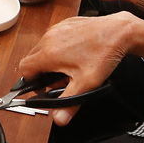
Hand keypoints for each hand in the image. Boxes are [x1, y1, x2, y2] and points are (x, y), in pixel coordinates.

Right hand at [16, 14, 137, 125]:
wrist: (118, 32)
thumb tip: (59, 119)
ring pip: (42, 48)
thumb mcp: (86, 84)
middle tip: (59, 79)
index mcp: (49, 53)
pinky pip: (53, 37)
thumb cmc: (104, 54)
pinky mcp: (65, 23)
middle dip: (42, 72)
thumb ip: (69, 103)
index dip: (31, 81)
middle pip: (32, 59)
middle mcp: (49, 38)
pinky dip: (59, 47)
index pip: (24, 69)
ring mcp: (56, 28)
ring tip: (69, 67)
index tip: (42, 86)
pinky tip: (75, 54)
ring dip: (50, 59)